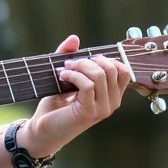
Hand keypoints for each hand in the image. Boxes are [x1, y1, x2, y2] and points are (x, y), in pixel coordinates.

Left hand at [21, 35, 131, 157]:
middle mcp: (112, 103)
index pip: (124, 70)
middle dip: (89, 60)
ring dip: (80, 66)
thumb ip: (71, 57)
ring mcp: (102, 109)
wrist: (43, 129)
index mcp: (111, 95)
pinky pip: (88, 85)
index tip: (85, 60)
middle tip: (69, 63)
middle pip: (112, 69)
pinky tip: (62, 76)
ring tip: (63, 70)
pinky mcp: (89, 113)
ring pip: (101, 75)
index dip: (106, 59)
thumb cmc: (56, 105)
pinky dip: (73, 76)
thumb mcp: (67, 78)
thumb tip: (74, 38)